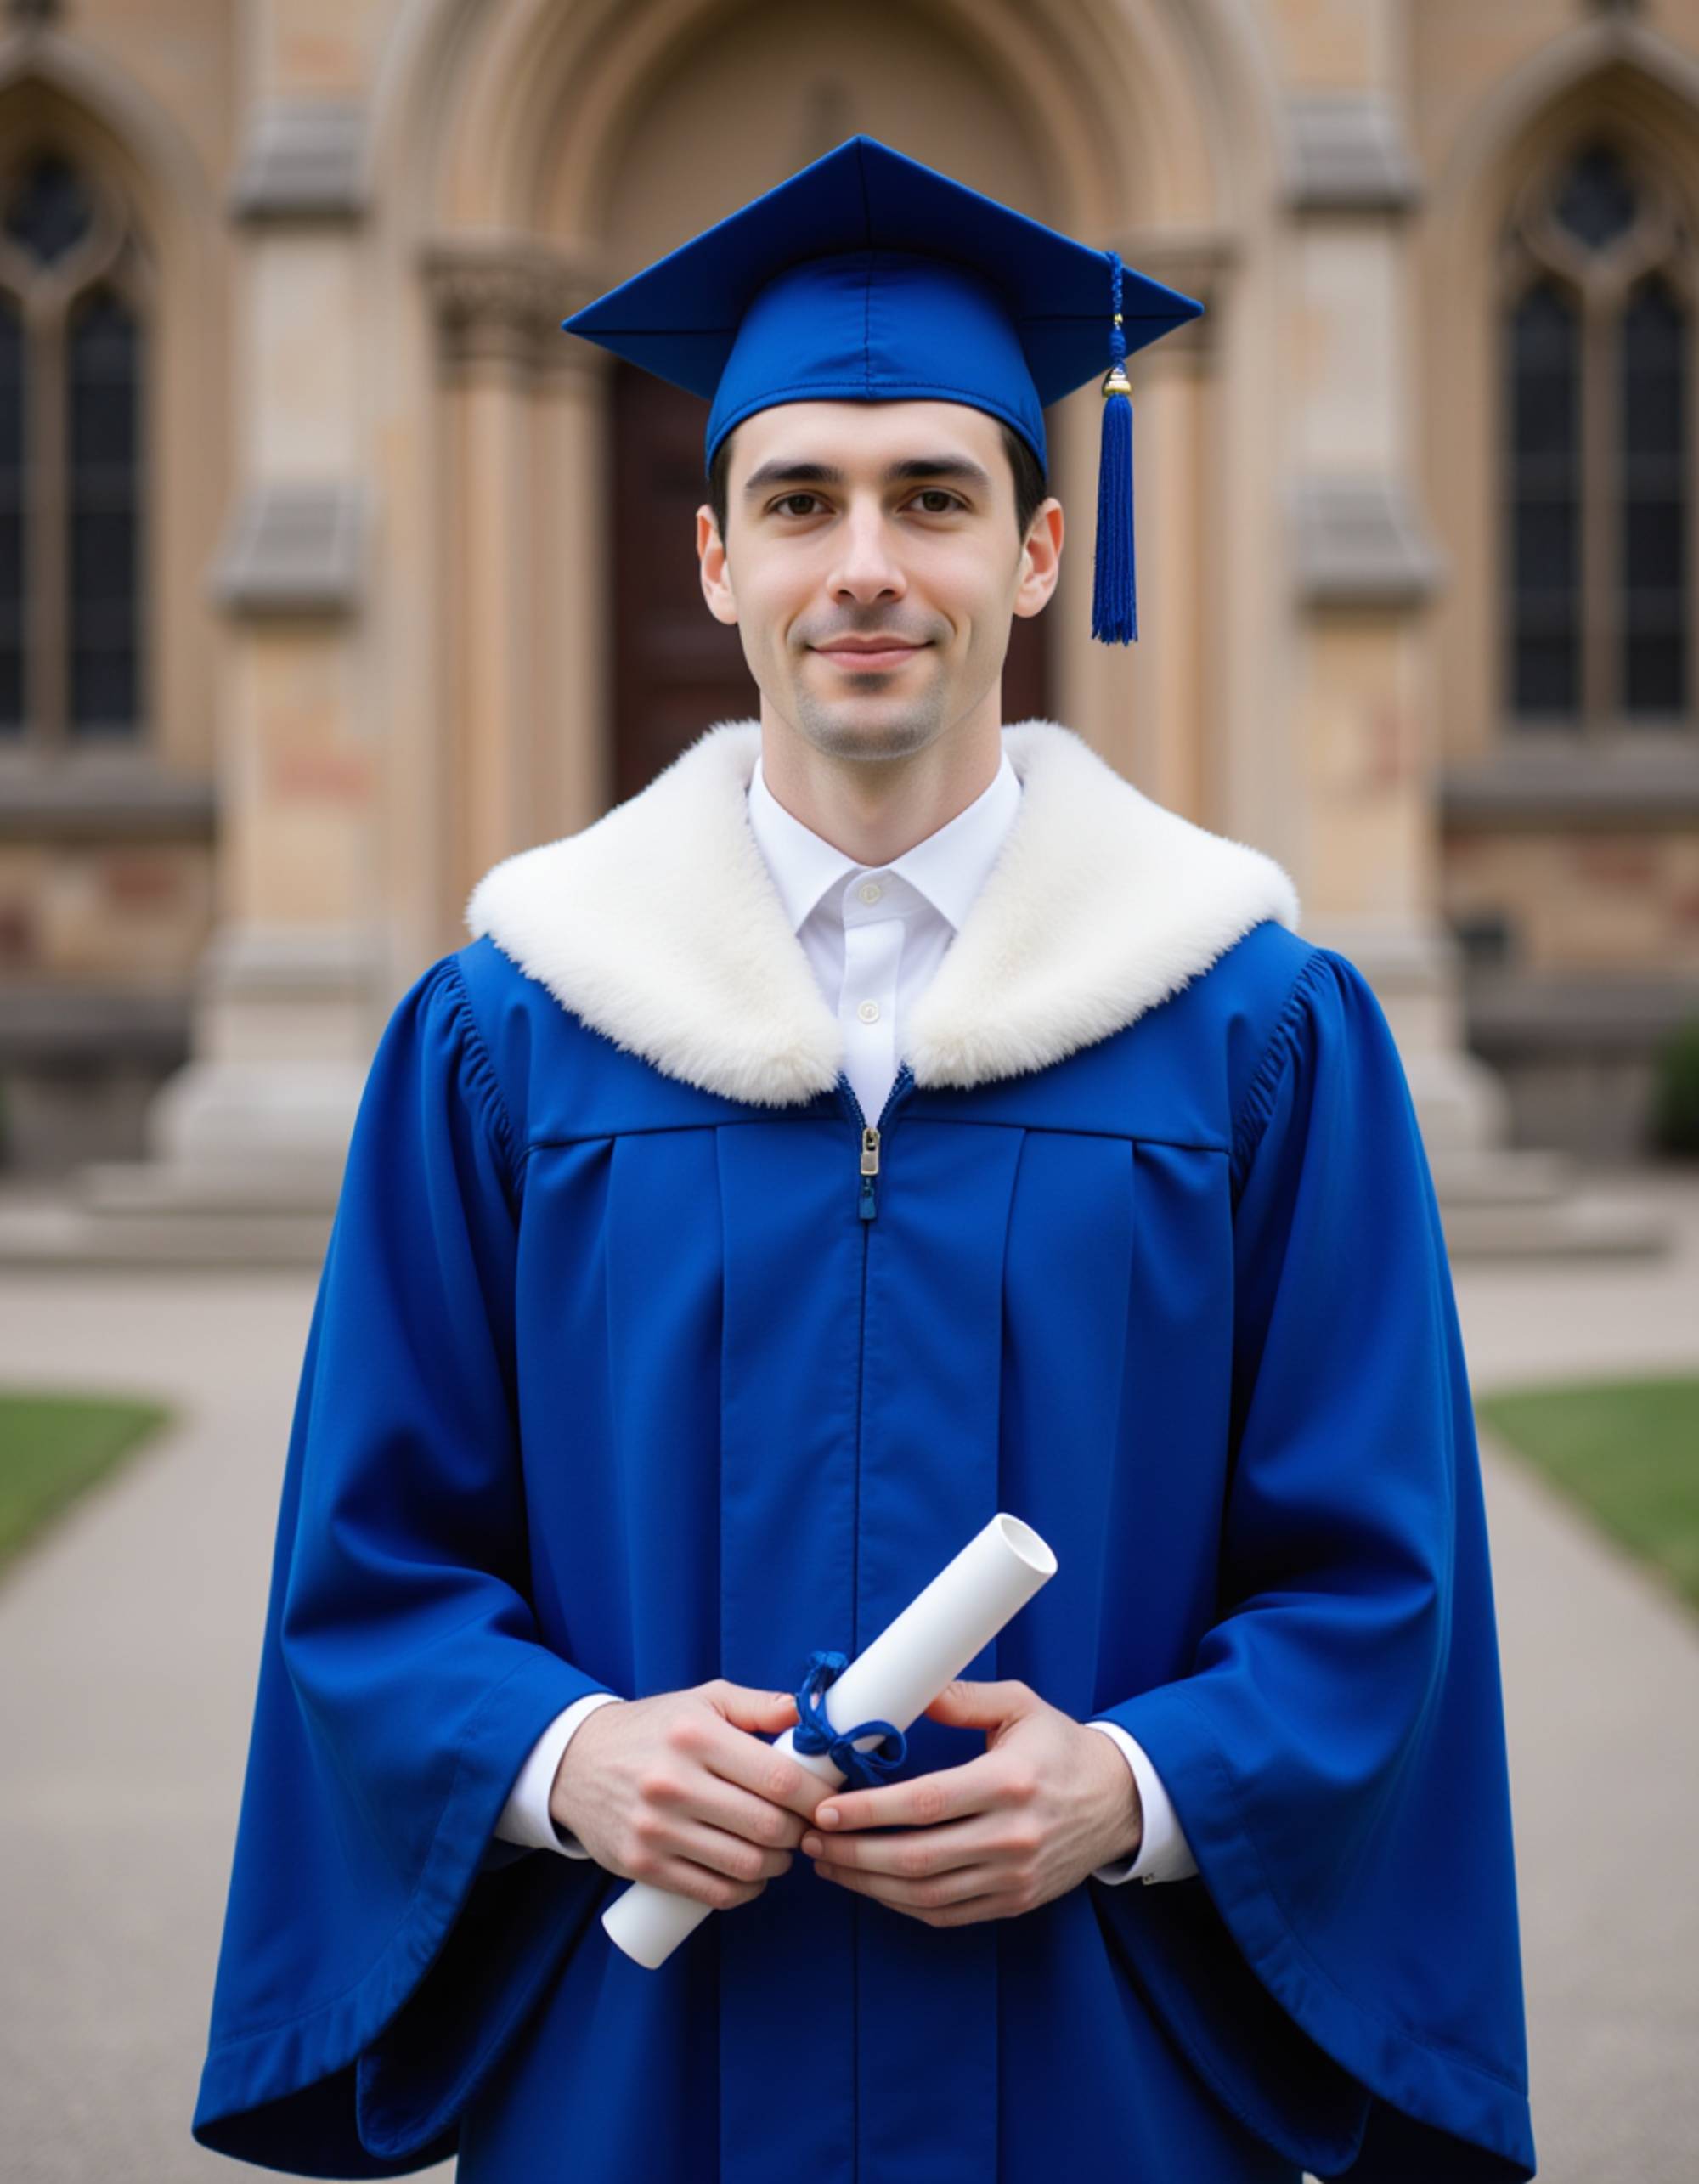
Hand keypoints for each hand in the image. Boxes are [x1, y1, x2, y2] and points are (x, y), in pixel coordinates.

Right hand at [549, 1678, 834, 1910]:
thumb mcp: (703, 1701)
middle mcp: (673, 1783)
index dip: (816, 1798)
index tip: (828, 1802)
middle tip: (805, 1827)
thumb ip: (758, 1705)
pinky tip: (752, 1874)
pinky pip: (713, 1892)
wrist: (575, 1761)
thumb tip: (810, 1715)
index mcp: (695, 1736)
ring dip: (778, 1864)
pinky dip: (745, 1890)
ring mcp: (655, 1829)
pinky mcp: (642, 1865)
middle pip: (767, 1826)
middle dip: (800, 1832)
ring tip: (780, 1849)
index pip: (778, 1779)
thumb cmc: (653, 1729)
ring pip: (745, 1864)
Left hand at [798, 1679, 1141, 1927]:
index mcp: (1008, 1783)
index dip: (868, 1811)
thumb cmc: (1061, 1746)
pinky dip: (902, 1905)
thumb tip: (903, 1687)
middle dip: (854, 1852)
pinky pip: (947, 1915)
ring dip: (868, 1883)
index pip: (924, 1805)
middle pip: (916, 1859)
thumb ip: (961, 1699)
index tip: (826, 1808)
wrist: (1119, 1801)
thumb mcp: (1019, 1706)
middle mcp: (1011, 1837)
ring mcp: (1014, 1877)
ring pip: (925, 1895)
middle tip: (812, 1838)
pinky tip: (872, 1884)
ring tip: (830, 1862)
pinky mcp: (1015, 1902)